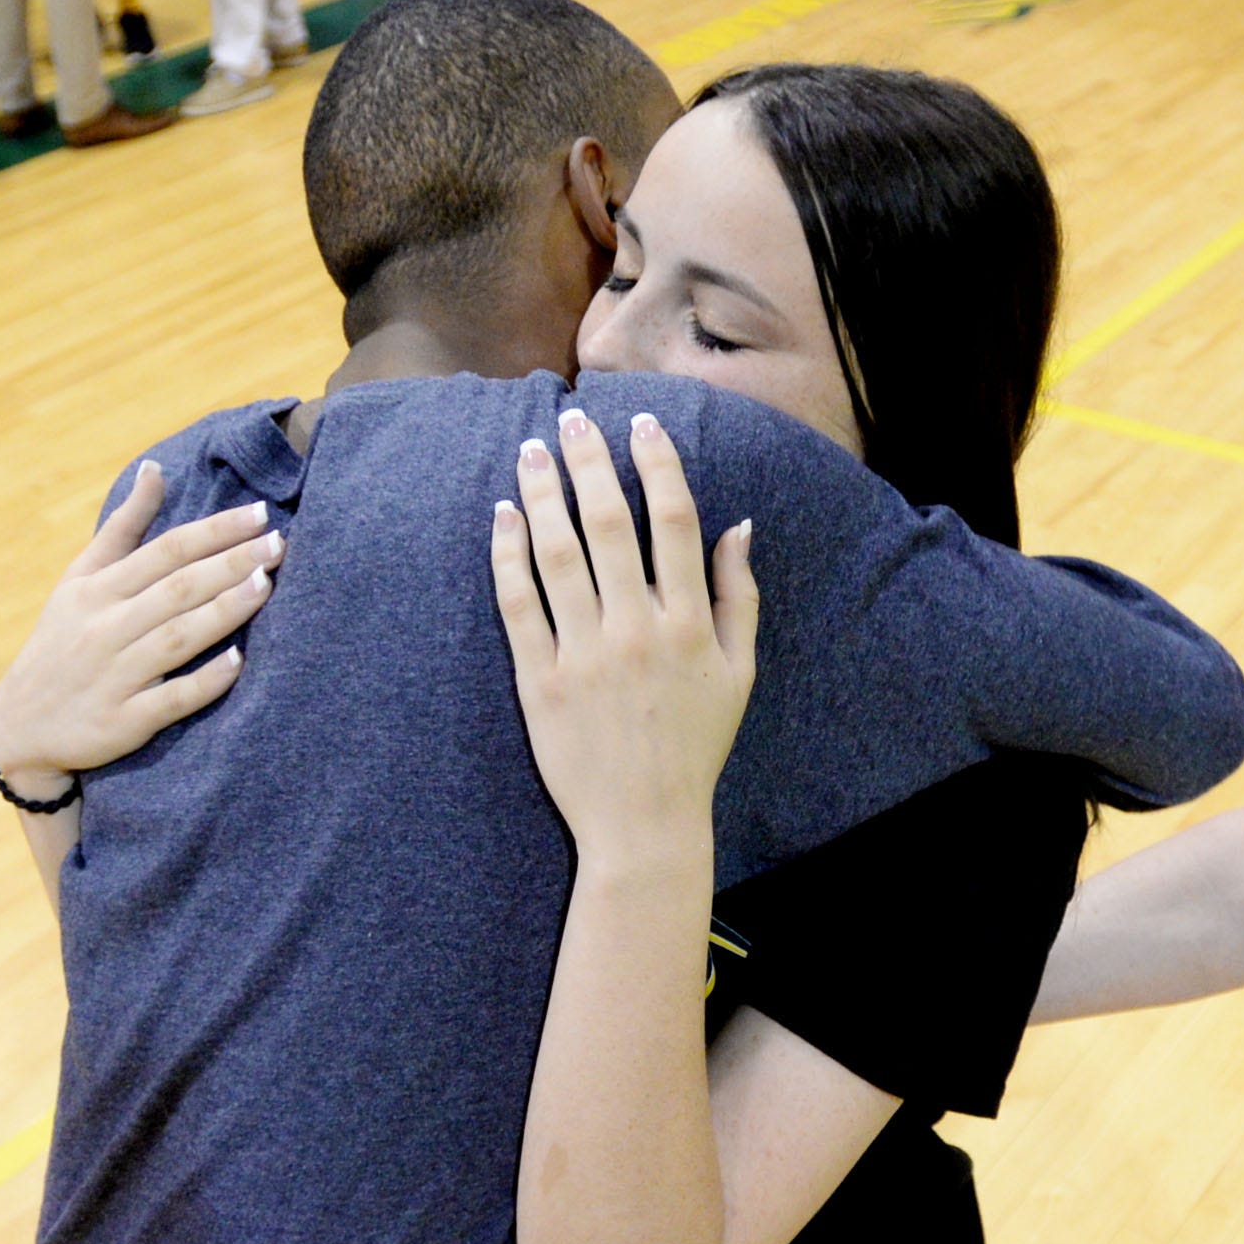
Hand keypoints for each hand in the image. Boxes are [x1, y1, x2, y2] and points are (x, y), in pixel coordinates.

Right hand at [0, 468, 280, 797]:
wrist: (23, 728)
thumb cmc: (64, 642)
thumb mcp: (79, 580)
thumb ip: (122, 528)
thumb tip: (155, 469)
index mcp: (97, 590)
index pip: (164, 551)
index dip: (213, 531)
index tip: (260, 514)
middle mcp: (105, 628)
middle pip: (177, 589)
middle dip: (230, 564)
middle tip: (280, 544)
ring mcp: (115, 675)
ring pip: (176, 638)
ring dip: (223, 611)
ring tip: (266, 586)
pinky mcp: (123, 721)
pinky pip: (170, 699)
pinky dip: (203, 681)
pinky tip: (238, 662)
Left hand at [493, 408, 756, 879]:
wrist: (645, 823)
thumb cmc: (696, 746)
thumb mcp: (738, 674)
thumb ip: (739, 598)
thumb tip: (739, 526)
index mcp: (690, 625)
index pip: (673, 523)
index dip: (656, 464)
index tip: (639, 424)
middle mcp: (638, 631)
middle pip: (609, 525)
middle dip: (589, 463)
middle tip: (571, 420)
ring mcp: (585, 654)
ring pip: (557, 555)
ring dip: (542, 495)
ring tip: (530, 452)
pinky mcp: (541, 680)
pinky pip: (519, 604)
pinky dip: (509, 554)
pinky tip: (504, 516)